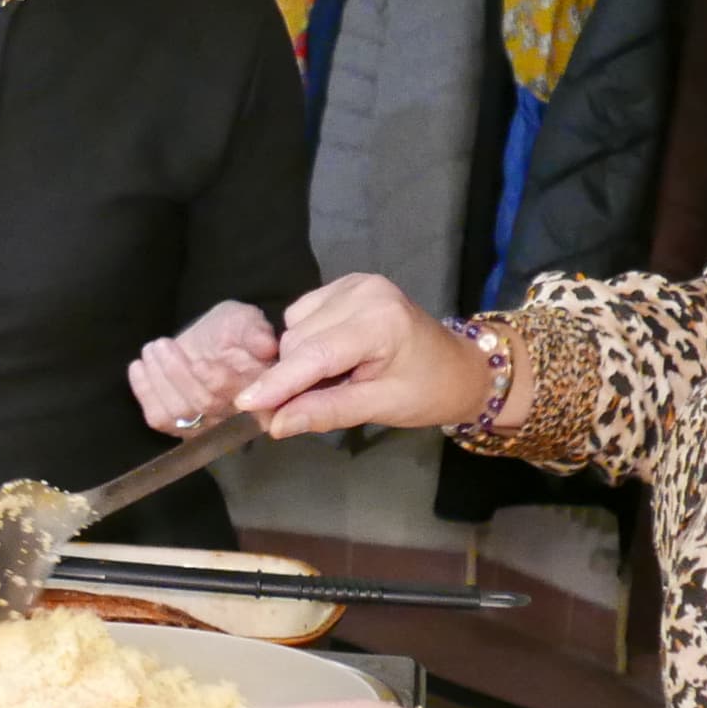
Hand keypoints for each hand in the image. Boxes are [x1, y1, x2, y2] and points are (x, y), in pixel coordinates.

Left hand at [130, 300, 279, 433]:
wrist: (211, 340)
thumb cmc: (231, 331)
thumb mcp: (245, 321)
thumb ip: (255, 331)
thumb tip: (266, 345)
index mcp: (259, 389)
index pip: (239, 396)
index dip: (217, 381)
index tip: (199, 362)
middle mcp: (235, 415)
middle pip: (204, 403)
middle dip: (177, 372)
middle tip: (162, 344)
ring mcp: (208, 426)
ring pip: (179, 412)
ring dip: (158, 379)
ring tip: (152, 350)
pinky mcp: (182, 428)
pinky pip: (160, 419)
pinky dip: (145, 392)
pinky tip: (138, 367)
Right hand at [232, 275, 494, 439]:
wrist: (461, 367)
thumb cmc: (427, 392)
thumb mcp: (380, 408)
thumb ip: (326, 411)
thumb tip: (275, 424)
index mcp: (379, 321)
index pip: (314, 354)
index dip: (277, 382)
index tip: (245, 404)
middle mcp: (364, 291)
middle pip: (298, 341)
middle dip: (292, 377)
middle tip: (304, 408)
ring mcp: (356, 283)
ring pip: (295, 327)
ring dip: (300, 359)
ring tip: (332, 379)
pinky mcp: (349, 283)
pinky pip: (304, 315)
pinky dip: (308, 340)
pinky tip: (332, 355)